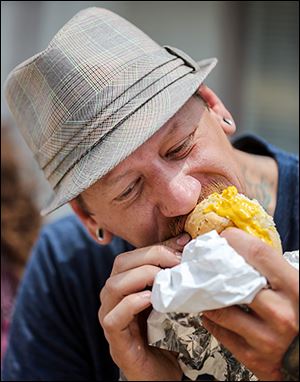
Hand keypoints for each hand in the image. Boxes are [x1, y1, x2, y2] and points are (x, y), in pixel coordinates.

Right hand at [98, 233, 189, 380]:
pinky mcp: (115, 340)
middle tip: (176, 263)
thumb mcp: (169, 297)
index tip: (181, 248)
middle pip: (120, 265)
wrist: (162, 373)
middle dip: (149, 258)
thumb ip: (170, 272)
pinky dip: (131, 304)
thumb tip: (184, 241)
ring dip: (141, 277)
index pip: (130, 256)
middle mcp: (112, 298)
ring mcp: (110, 319)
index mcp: (124, 285)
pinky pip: (113, 317)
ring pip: (112, 287)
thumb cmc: (166, 333)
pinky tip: (150, 301)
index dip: (154, 248)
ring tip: (164, 280)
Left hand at [202, 228, 298, 380]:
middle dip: (214, 268)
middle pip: (232, 281)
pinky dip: (211, 317)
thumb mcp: (293, 285)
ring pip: (219, 308)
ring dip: (207, 295)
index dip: (236, 240)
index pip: (259, 253)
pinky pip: (218, 330)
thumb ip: (271, 268)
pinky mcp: (252, 357)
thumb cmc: (298, 312)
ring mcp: (266, 339)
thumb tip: (237, 243)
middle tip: (206, 261)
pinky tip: (213, 309)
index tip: (225, 237)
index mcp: (295, 289)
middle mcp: (281, 314)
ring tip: (206, 287)